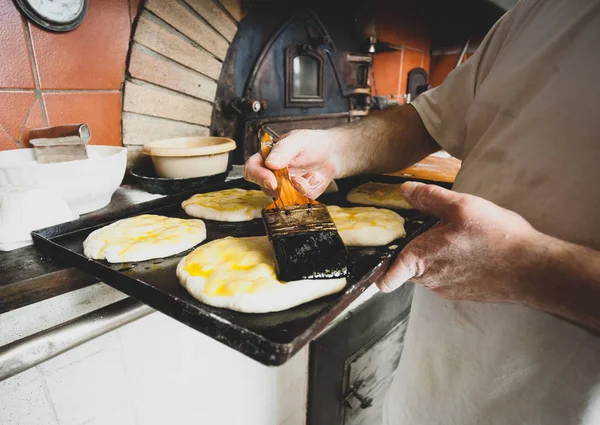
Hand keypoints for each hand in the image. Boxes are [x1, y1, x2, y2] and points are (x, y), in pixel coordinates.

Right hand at [243, 129, 339, 198]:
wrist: (332, 154)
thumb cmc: (312, 143)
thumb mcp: (298, 140)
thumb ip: (283, 149)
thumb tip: (270, 163)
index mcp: (266, 157)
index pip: (251, 169)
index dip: (258, 176)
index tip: (271, 181)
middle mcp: (272, 174)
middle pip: (266, 187)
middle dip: (283, 185)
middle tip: (298, 178)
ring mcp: (284, 187)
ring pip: (284, 196)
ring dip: (300, 186)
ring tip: (311, 173)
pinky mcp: (298, 196)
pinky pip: (300, 199)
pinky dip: (310, 188)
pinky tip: (315, 178)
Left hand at [378, 182, 542, 302]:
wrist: (534, 269)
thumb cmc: (497, 238)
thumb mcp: (461, 206)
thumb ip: (428, 197)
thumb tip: (405, 190)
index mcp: (421, 259)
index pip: (386, 278)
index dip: (377, 270)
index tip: (375, 260)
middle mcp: (430, 280)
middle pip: (407, 266)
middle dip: (412, 248)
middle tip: (429, 228)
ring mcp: (447, 289)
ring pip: (428, 270)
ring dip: (434, 254)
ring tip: (456, 235)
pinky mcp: (464, 292)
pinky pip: (447, 276)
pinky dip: (452, 263)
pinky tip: (471, 248)